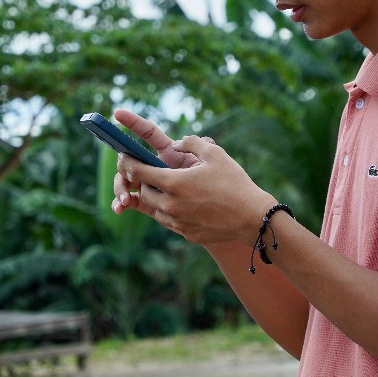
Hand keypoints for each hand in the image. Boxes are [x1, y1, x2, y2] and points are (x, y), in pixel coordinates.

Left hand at [111, 110, 273, 244]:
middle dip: (144, 181)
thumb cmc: (234, 183)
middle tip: (151, 172)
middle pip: (144, 192)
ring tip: (170, 187)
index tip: (125, 157)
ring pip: (155, 209)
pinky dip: (170, 211)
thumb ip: (192, 143)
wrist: (252, 218)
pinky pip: (169, 222)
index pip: (139, 172)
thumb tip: (177, 142)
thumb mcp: (215, 154)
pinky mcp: (186, 234)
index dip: (129, 163)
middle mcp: (170, 205)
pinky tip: (184, 203)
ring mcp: (177, 223)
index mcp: (173, 183)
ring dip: (157, 197)